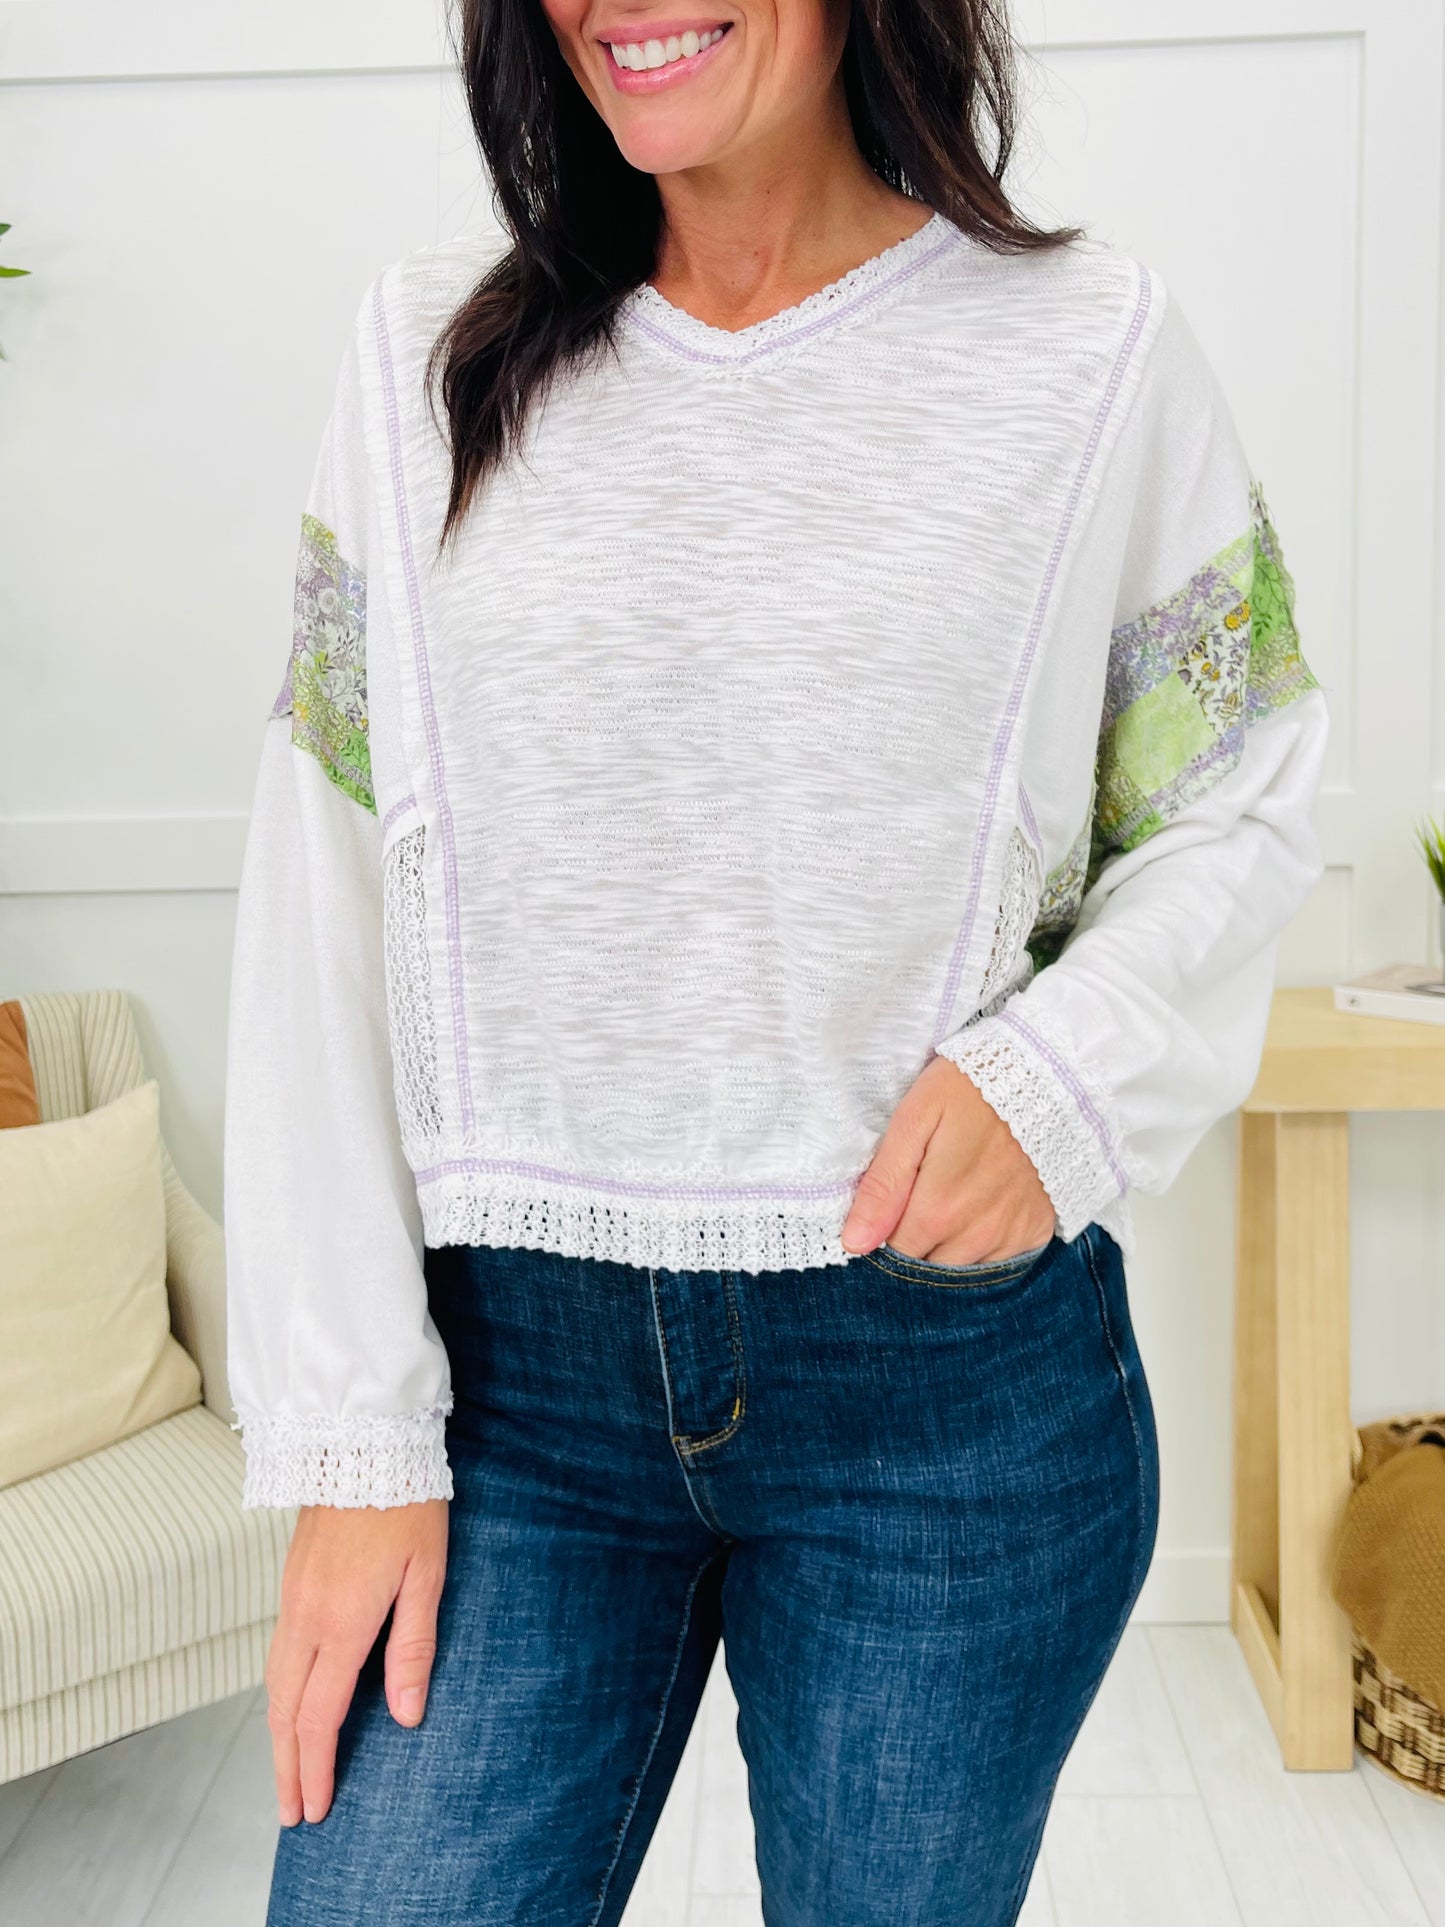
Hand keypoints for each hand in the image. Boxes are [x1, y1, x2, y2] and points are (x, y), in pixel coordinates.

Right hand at [266, 1497, 447, 1826]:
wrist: (364, 1442)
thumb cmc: (407, 1504)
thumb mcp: (426, 1574)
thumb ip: (414, 1647)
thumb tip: (406, 1716)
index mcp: (342, 1622)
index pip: (319, 1716)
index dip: (317, 1767)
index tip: (316, 1808)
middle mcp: (306, 1616)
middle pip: (283, 1710)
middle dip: (287, 1766)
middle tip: (292, 1812)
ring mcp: (292, 1597)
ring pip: (274, 1682)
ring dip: (277, 1734)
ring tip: (289, 1771)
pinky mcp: (291, 1580)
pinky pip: (277, 1652)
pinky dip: (279, 1694)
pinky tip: (291, 1704)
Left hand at [841, 1054, 1054, 1263]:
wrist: (1047, 1075)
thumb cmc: (970, 1089)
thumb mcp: (915, 1119)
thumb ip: (884, 1184)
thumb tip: (855, 1242)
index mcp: (938, 1209)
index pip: (893, 1253)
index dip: (884, 1231)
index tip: (890, 1201)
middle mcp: (976, 1234)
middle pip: (927, 1265)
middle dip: (914, 1240)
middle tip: (920, 1194)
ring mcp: (1010, 1235)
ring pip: (961, 1269)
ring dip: (947, 1245)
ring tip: (950, 1197)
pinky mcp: (1035, 1232)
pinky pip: (998, 1261)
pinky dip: (983, 1243)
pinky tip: (981, 1206)